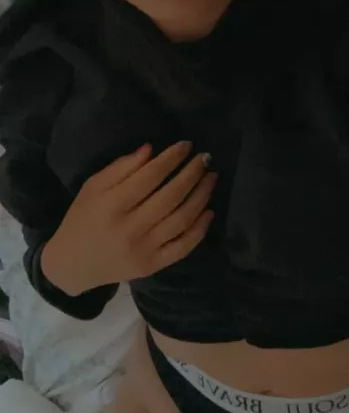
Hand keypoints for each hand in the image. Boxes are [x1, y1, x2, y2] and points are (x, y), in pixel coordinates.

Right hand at [41, 142, 216, 295]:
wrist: (73, 265)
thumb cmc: (82, 218)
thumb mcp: (93, 187)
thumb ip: (122, 167)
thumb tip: (151, 150)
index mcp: (112, 205)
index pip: (150, 176)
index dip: (171, 158)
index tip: (187, 145)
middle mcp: (130, 228)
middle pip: (171, 196)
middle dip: (192, 173)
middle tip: (205, 158)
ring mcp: (144, 250)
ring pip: (182, 219)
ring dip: (201, 196)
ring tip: (211, 178)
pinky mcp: (153, 267)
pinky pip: (183, 246)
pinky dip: (200, 228)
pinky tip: (209, 210)